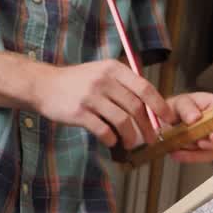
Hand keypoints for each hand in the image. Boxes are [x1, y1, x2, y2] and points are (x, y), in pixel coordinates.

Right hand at [27, 60, 174, 149]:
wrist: (44, 85)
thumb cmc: (78, 81)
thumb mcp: (102, 72)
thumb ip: (123, 84)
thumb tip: (151, 106)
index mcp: (114, 69)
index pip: (144, 87)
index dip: (159, 105)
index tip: (168, 119)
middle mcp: (104, 80)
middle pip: (135, 107)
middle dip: (148, 126)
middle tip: (152, 138)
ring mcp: (91, 96)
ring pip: (122, 121)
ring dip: (131, 136)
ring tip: (131, 143)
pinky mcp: (78, 113)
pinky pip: (103, 130)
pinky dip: (111, 139)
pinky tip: (112, 141)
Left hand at [166, 92, 212, 162]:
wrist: (169, 119)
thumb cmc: (179, 107)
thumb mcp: (179, 103)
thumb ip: (186, 108)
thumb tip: (194, 117)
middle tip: (200, 144)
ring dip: (202, 152)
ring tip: (182, 146)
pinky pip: (208, 157)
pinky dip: (193, 157)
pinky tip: (179, 153)